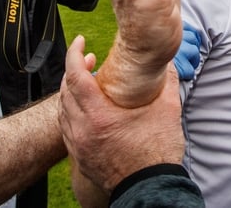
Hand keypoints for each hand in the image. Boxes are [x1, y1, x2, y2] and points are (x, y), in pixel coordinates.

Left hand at [59, 35, 184, 192]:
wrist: (151, 187)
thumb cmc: (158, 153)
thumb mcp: (168, 110)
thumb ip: (168, 82)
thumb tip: (168, 64)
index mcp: (100, 116)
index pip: (75, 76)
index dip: (74, 54)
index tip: (80, 42)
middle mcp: (82, 130)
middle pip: (64, 91)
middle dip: (73, 71)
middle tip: (88, 60)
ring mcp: (79, 145)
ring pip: (62, 111)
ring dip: (70, 92)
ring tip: (87, 83)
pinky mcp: (80, 157)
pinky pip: (66, 129)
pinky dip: (71, 113)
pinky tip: (86, 110)